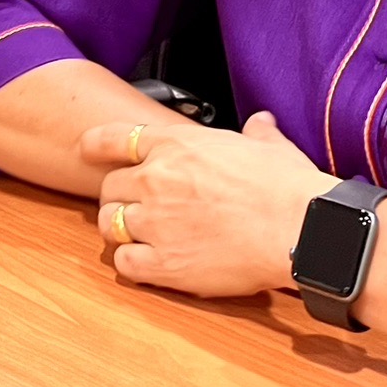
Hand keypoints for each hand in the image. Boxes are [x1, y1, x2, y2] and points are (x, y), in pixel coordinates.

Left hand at [85, 113, 331, 298]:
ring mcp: (156, 223)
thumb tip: (261, 123)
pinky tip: (146, 263)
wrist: (299, 229)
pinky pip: (125, 264)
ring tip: (136, 235)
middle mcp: (156, 180)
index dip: (95, 145)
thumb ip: (257, 133)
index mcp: (175, 146)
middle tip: (135, 206)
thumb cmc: (286, 187)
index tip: (88, 150)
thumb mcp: (269, 147)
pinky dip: (131, 264)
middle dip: (118, 196)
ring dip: (119, 229)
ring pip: (109, 224)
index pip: (113, 139)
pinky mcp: (164, 263)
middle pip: (109, 187)